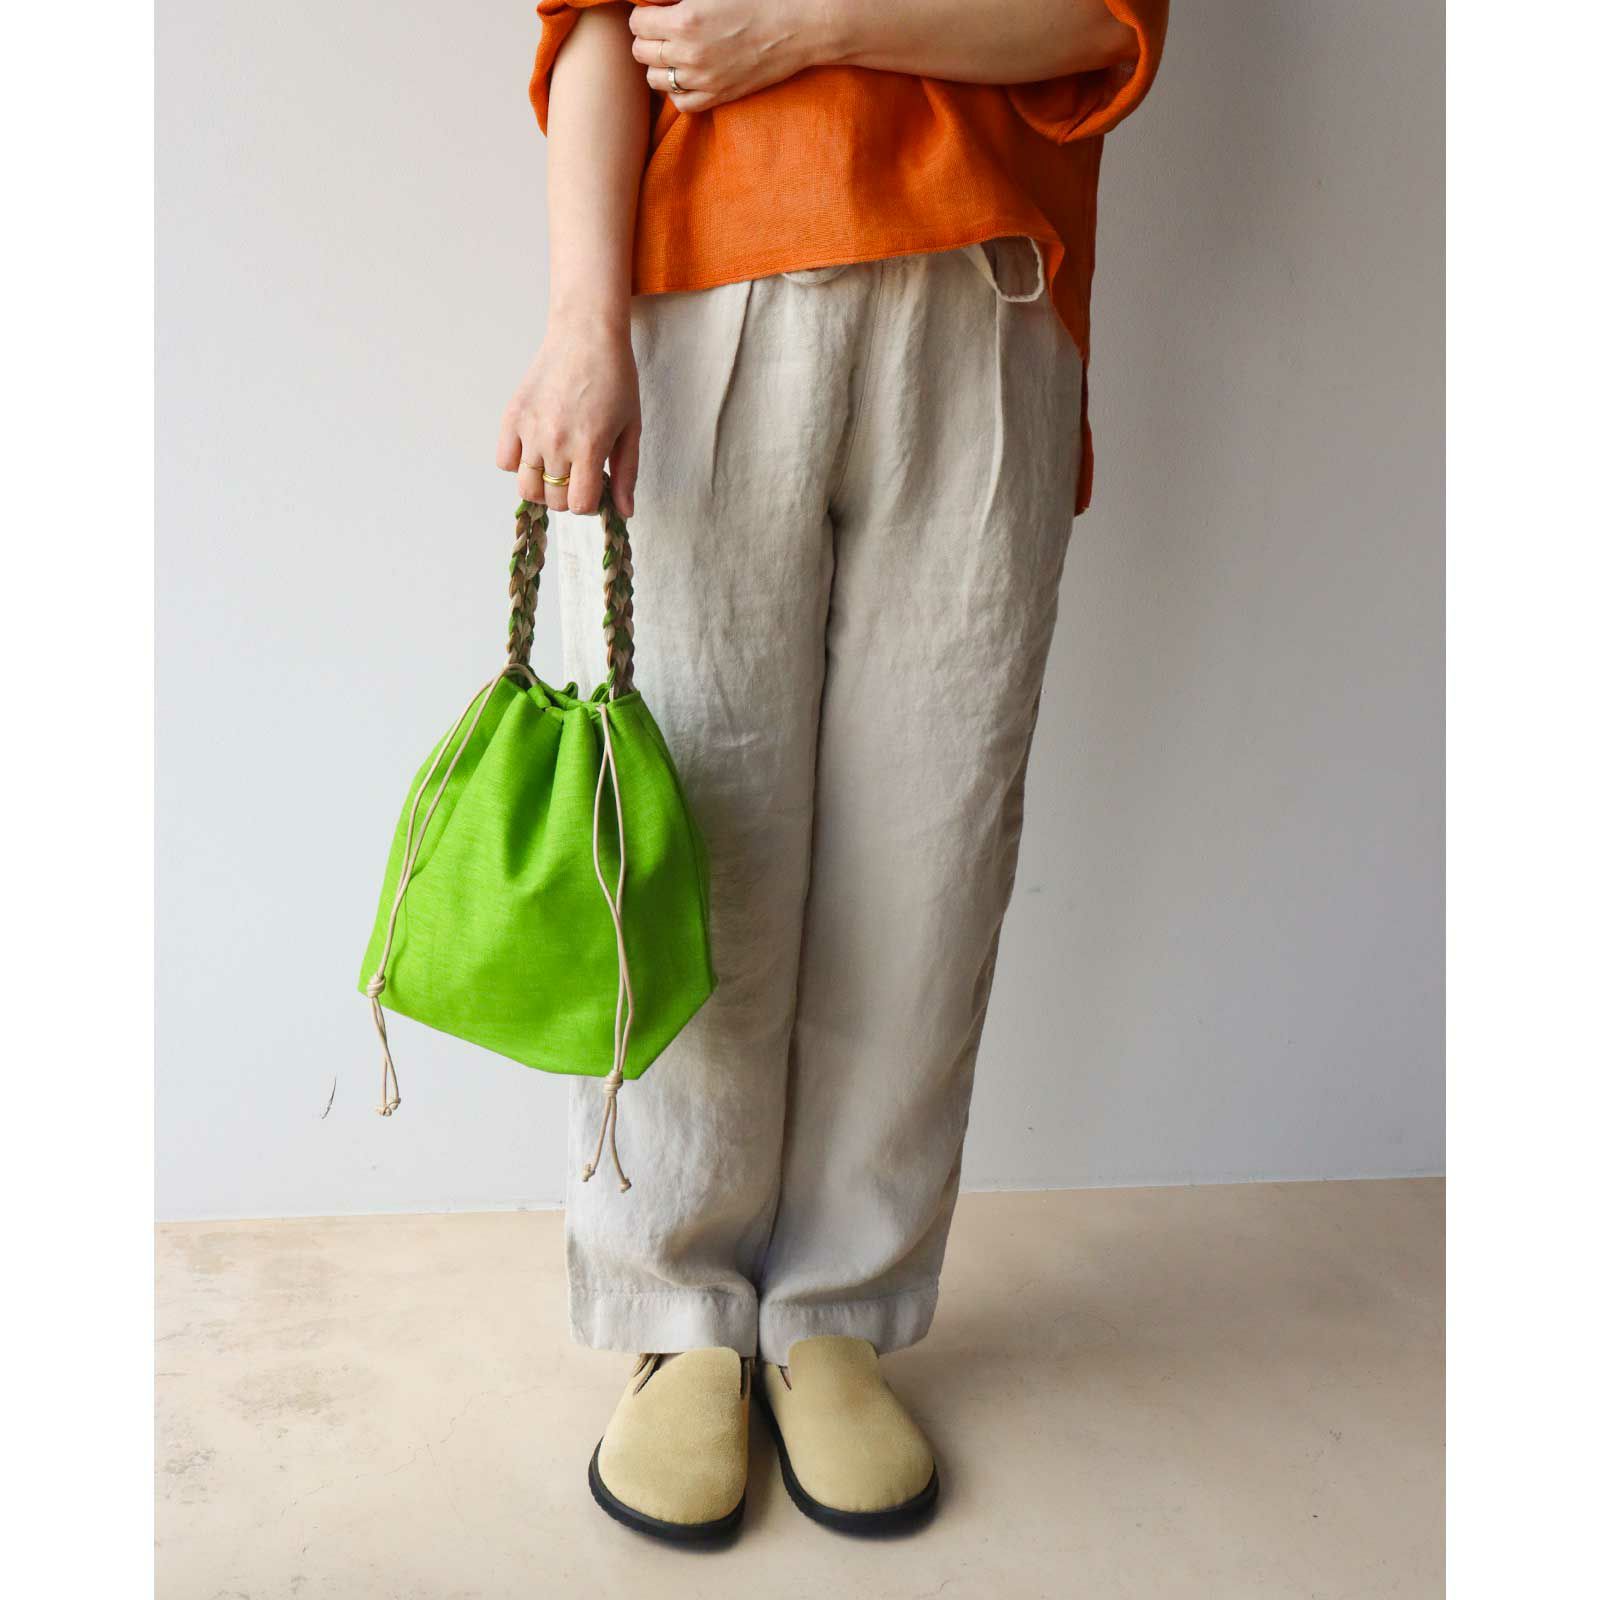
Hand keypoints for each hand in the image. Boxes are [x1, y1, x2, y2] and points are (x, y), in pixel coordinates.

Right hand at [496, 316, 640, 516]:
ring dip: (542, 487)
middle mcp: (556, 442)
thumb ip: (627, 473)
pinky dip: (518, 463)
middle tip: (578, 475)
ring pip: (526, 488)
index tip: (595, 487)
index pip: (579, 505)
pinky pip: (505, 461)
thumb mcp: (631, 428)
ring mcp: (531, 430)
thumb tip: (624, 512)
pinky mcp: (513, 416)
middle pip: (553, 500)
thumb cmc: (615, 378)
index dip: (590, 503)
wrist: (586, 334)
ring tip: (556, 468)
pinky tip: (536, 450)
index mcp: (589, 447)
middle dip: (568, 496)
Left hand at [630, 0, 827, 113]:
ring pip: (655, 79)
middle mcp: (689, 53)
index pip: (638, 23)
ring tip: (674, 52)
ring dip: (659, 64)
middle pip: (642, 52)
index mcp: (686, 20)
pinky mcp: (718, 96)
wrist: (796, 27)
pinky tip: (686, 74)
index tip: (657, 12)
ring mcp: (703, 79)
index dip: (644, 15)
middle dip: (648, 38)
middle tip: (664, 30)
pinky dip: (677, 90)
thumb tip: (652, 3)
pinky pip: (679, 103)